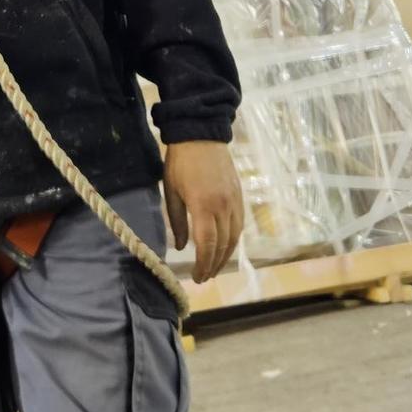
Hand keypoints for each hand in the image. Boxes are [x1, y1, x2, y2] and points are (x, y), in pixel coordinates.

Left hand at [162, 140, 243, 282]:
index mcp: (203, 206)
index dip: (203, 264)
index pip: (207, 245)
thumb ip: (176, 221)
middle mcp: (224, 207)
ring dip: (225, 256)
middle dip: (214, 265)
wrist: (201, 133)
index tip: (197, 277)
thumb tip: (182, 247)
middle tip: (204, 278)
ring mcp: (235, 201)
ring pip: (235, 237)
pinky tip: (225, 247)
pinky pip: (240, 224)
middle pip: (223, 245)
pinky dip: (233, 240)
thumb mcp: (171, 191)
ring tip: (214, 267)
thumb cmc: (180, 162)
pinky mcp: (240, 196)